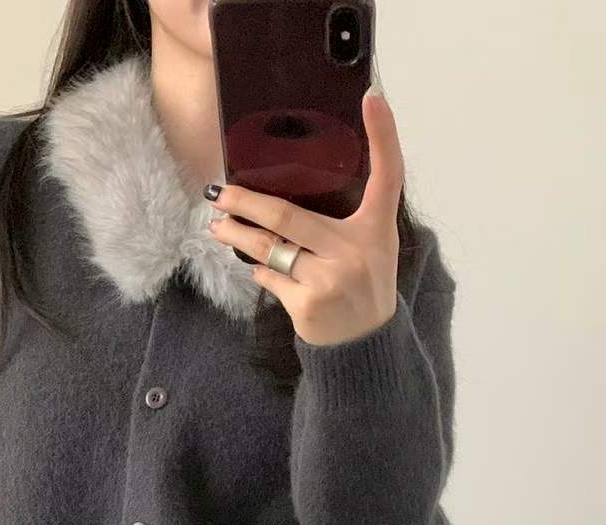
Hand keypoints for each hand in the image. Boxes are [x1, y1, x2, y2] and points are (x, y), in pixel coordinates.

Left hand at [205, 88, 403, 345]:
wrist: (364, 344)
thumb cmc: (364, 284)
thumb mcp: (371, 244)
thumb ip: (345, 215)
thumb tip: (293, 185)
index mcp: (377, 228)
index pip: (388, 173)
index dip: (384, 135)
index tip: (372, 98)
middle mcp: (354, 250)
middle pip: (287, 215)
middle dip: (246, 203)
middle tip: (220, 192)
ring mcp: (328, 279)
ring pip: (269, 248)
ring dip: (237, 235)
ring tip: (217, 225)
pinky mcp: (306, 304)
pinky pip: (270, 277)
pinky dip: (259, 269)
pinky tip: (254, 264)